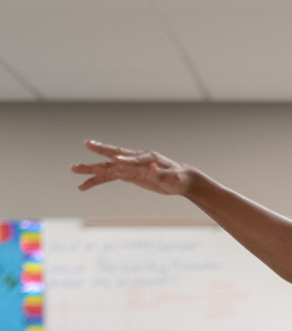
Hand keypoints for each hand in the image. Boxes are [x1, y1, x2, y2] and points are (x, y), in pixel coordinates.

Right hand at [71, 140, 192, 196]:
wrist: (179, 179)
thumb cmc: (178, 177)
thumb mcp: (173, 178)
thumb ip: (161, 174)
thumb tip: (152, 167)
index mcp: (146, 157)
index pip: (132, 158)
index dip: (124, 159)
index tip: (114, 159)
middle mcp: (134, 159)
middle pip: (113, 156)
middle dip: (100, 152)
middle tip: (85, 144)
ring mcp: (129, 167)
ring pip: (106, 167)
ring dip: (90, 169)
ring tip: (73, 169)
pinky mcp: (127, 175)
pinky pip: (108, 177)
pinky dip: (96, 181)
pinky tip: (83, 186)